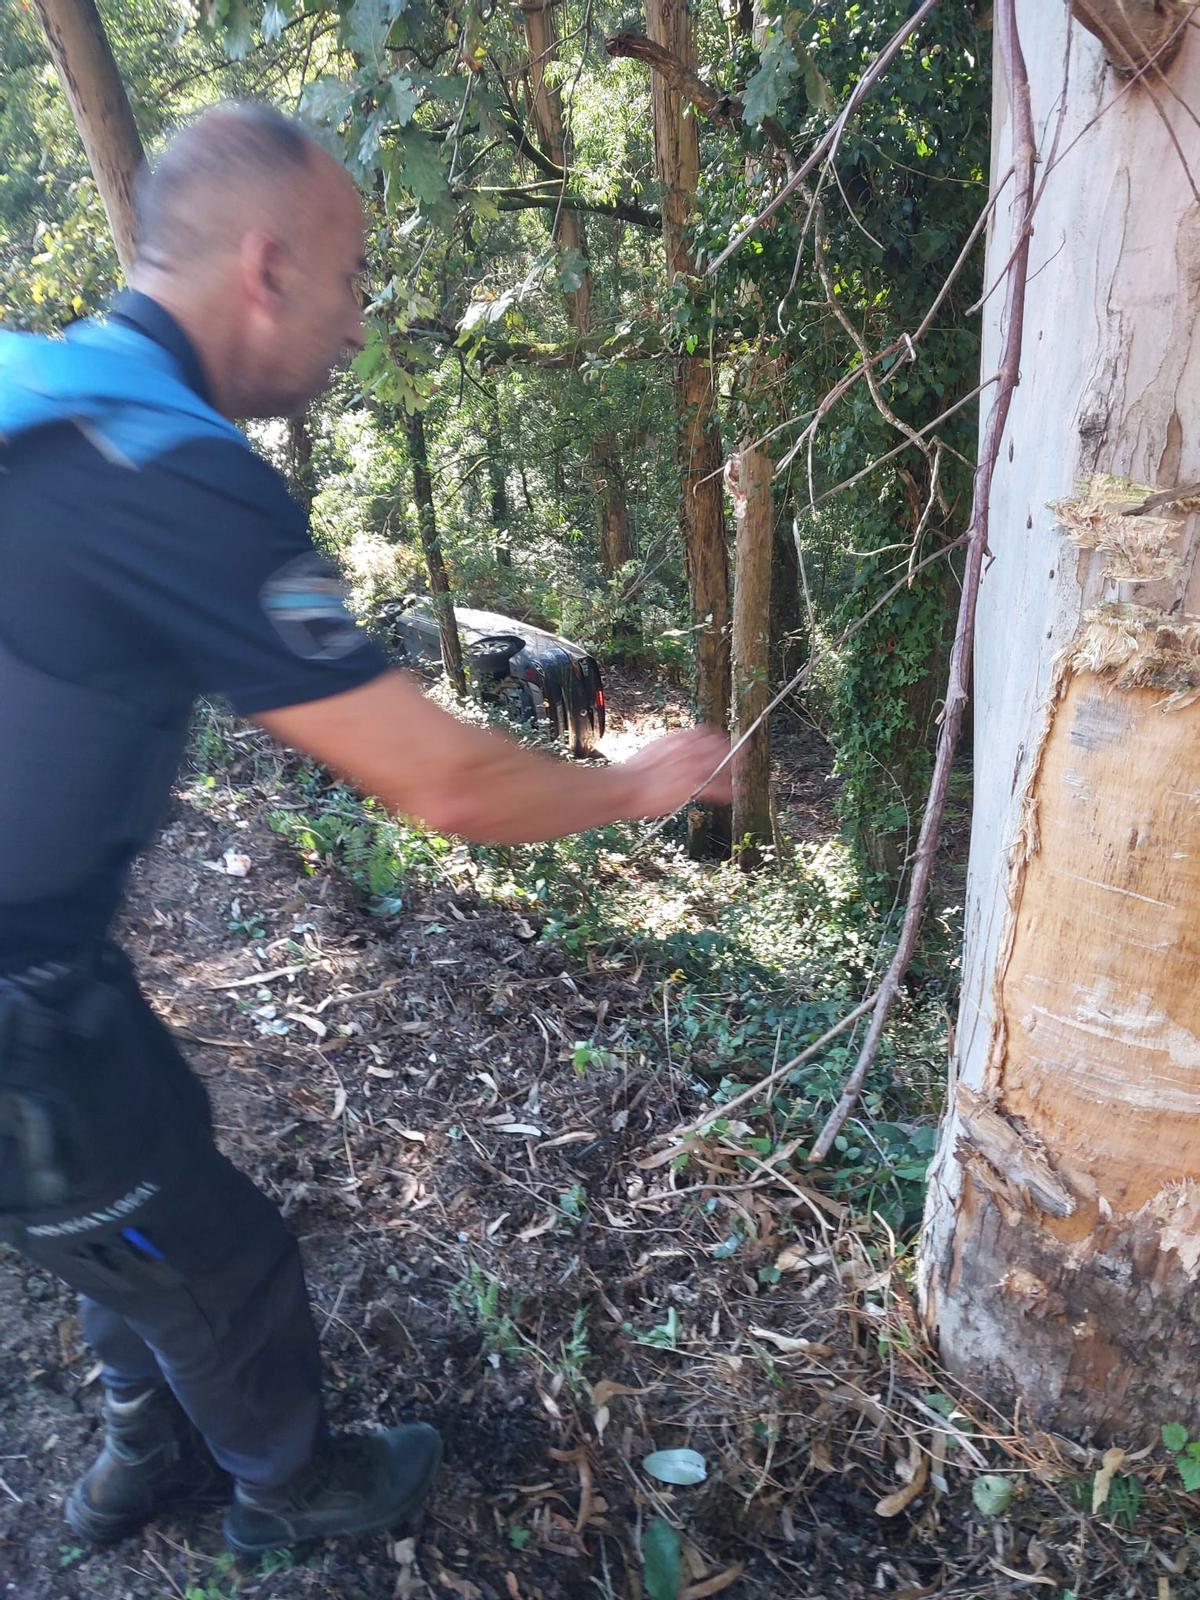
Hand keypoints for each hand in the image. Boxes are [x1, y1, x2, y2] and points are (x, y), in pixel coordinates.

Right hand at [617, 726, 731, 818]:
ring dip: (734, 767)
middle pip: (720, 745)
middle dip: (731, 750)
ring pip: (723, 764)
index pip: (706, 732)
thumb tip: (675, 746)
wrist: (625, 786)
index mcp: (679, 739)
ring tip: (740, 770)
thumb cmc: (632, 772)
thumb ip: (669, 747)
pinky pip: (719, 788)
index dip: (717, 738)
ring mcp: (694, 768)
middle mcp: (690, 750)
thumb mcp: (653, 749)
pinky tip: (733, 792)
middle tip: (739, 754)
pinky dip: (728, 790)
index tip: (721, 741)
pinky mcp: (694, 786)